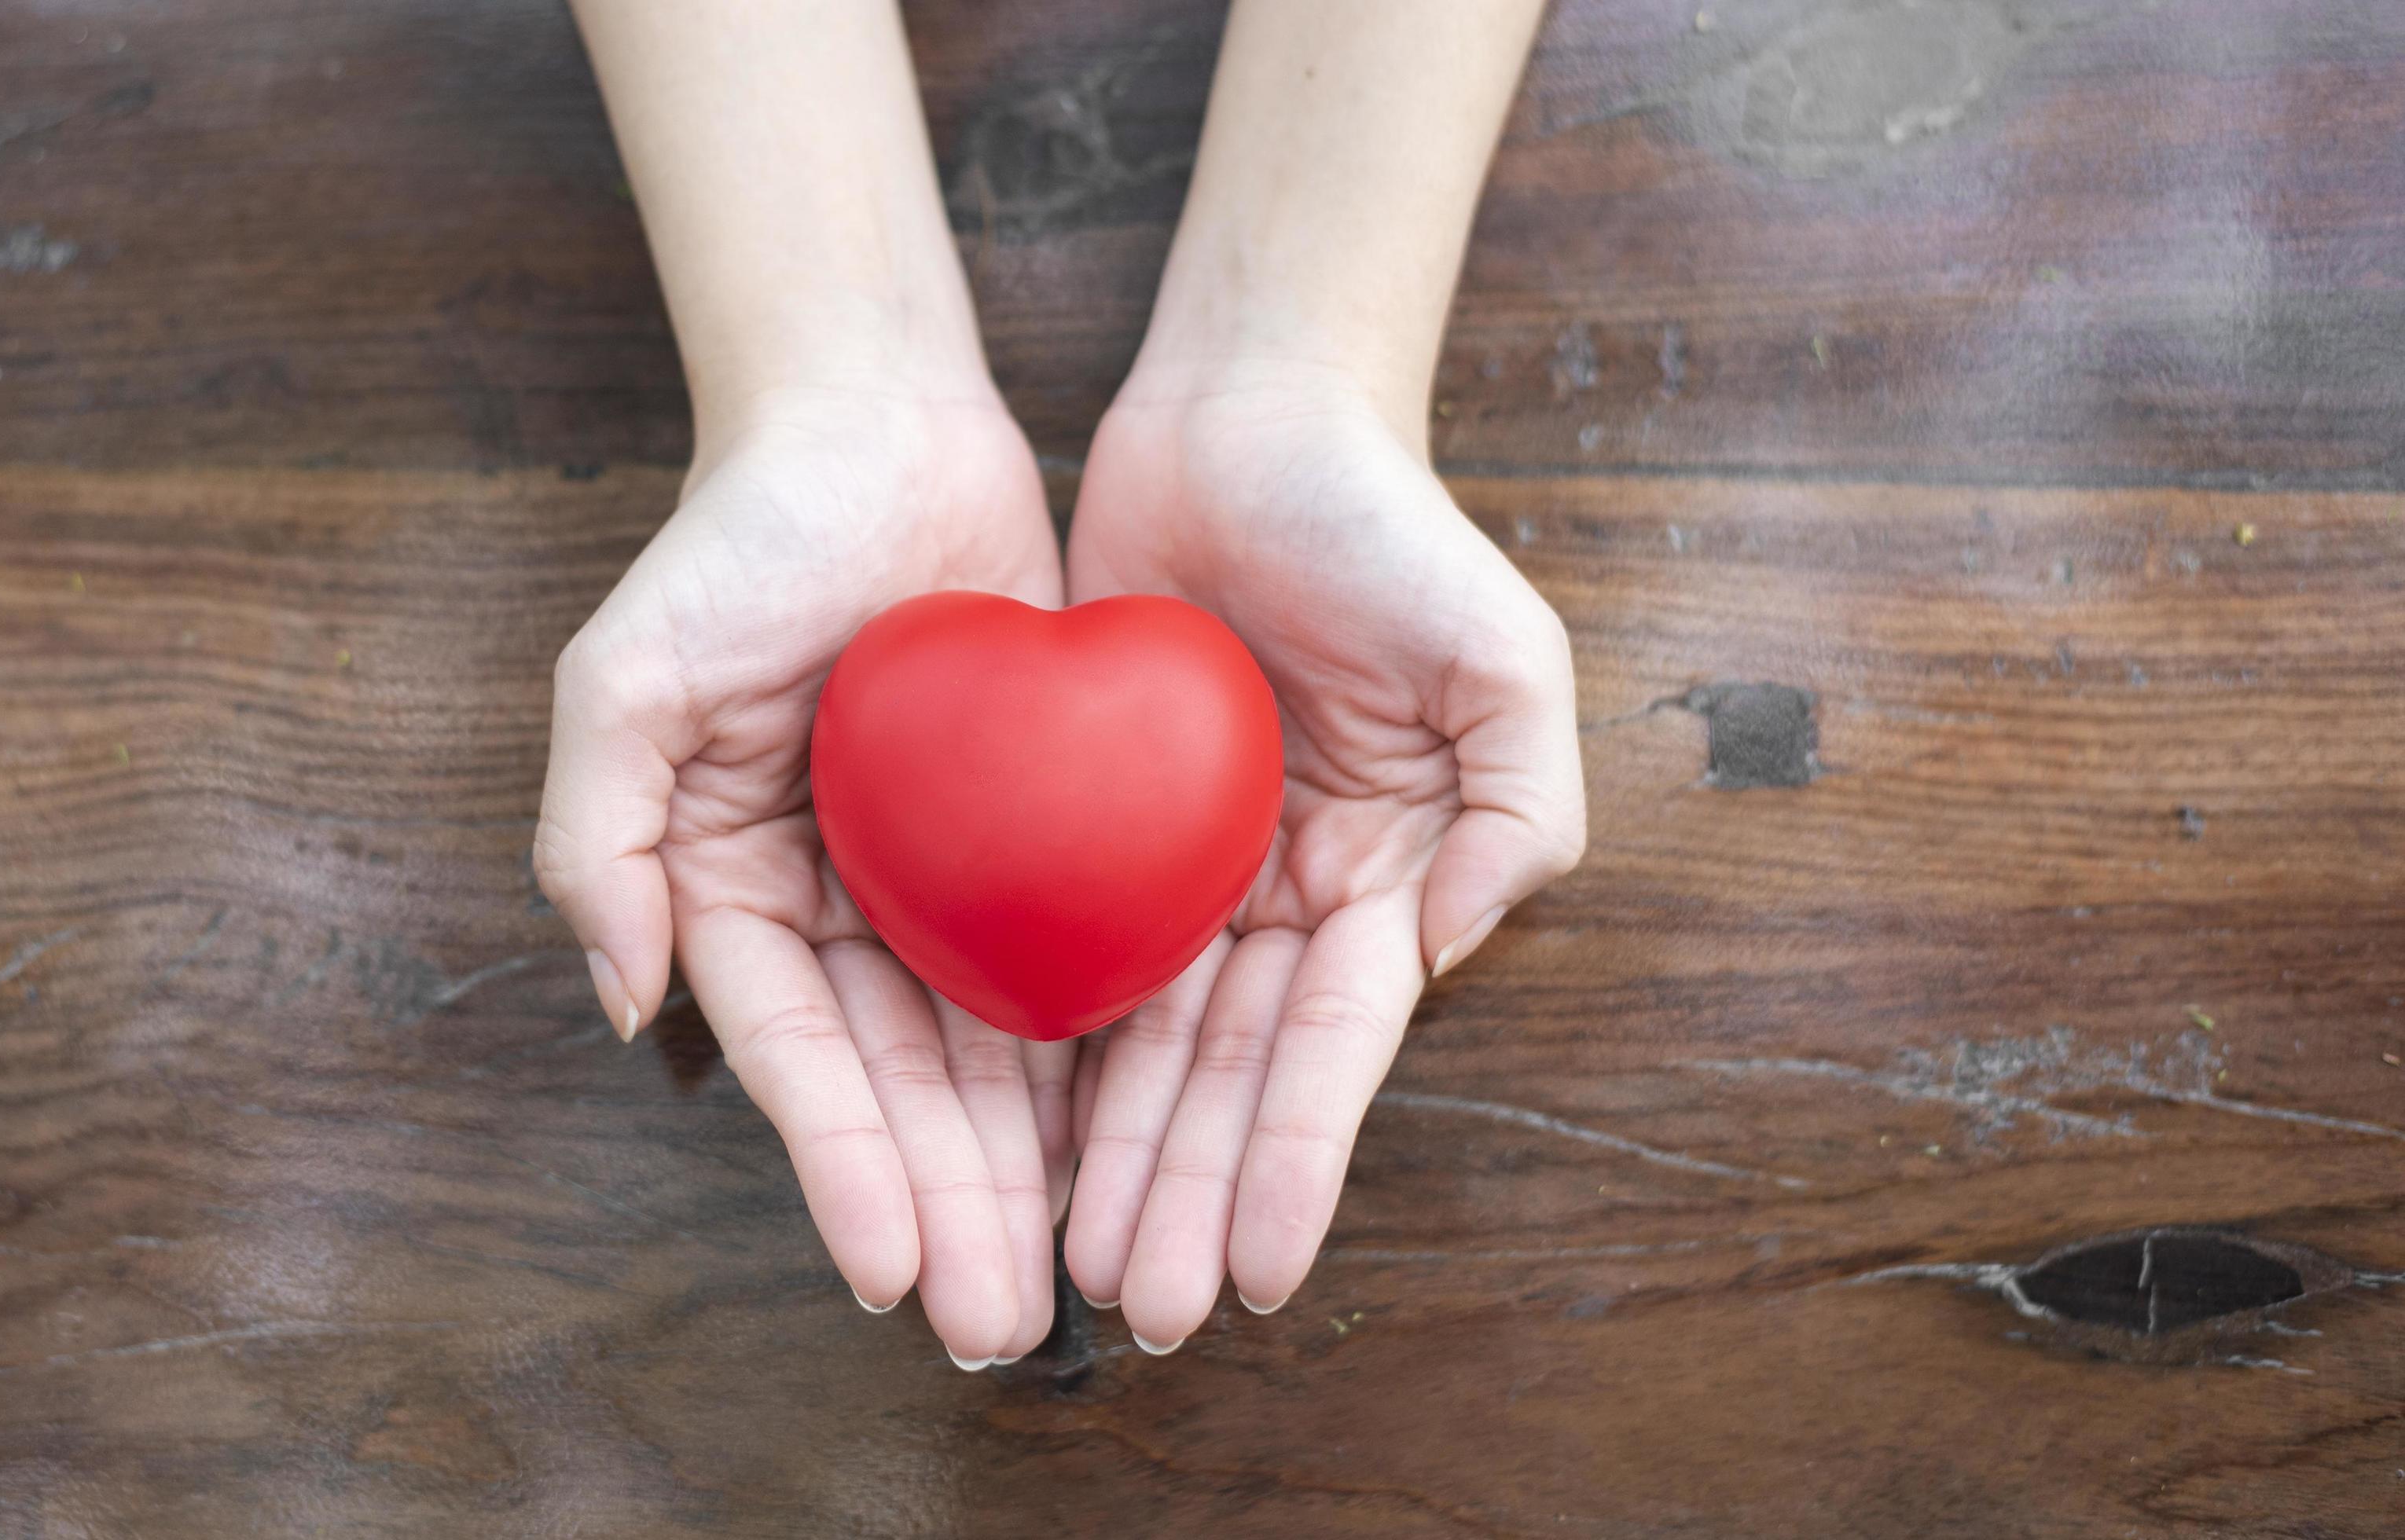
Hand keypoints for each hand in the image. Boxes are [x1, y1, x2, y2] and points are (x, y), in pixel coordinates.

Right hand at [535, 384, 1077, 1366]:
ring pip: (986, 1054)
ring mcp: (934, 880)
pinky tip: (1129, 1152)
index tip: (891, 1268)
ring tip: (1069, 1284)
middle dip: (945, 1208)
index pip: (792, 1054)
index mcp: (731, 888)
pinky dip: (1089, 1060)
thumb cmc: (739, 536)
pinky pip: (1065, 963)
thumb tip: (623, 995)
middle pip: (897, 1085)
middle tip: (1000, 1324)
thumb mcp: (624, 670)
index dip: (839, 1165)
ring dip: (1018, 1173)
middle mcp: (833, 906)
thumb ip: (597, 832)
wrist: (877, 422)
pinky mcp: (1033, 836)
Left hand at [1059, 363, 1586, 1348]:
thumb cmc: (1389, 523)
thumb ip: (1517, 806)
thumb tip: (1442, 947)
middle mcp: (1286, 895)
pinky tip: (1008, 1143)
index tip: (1260, 1273)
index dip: (1295, 1158)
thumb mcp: (1505, 655)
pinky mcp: (1091, 823)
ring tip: (1074, 1273)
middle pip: (1228, 1074)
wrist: (1249, 413)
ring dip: (1115, 1163)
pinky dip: (1041, 1054)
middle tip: (1143, 1312)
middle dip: (1191, 1195)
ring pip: (1141, 1046)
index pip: (1332, 1045)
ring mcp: (1187, 868)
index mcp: (1387, 874)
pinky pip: (1060, 954)